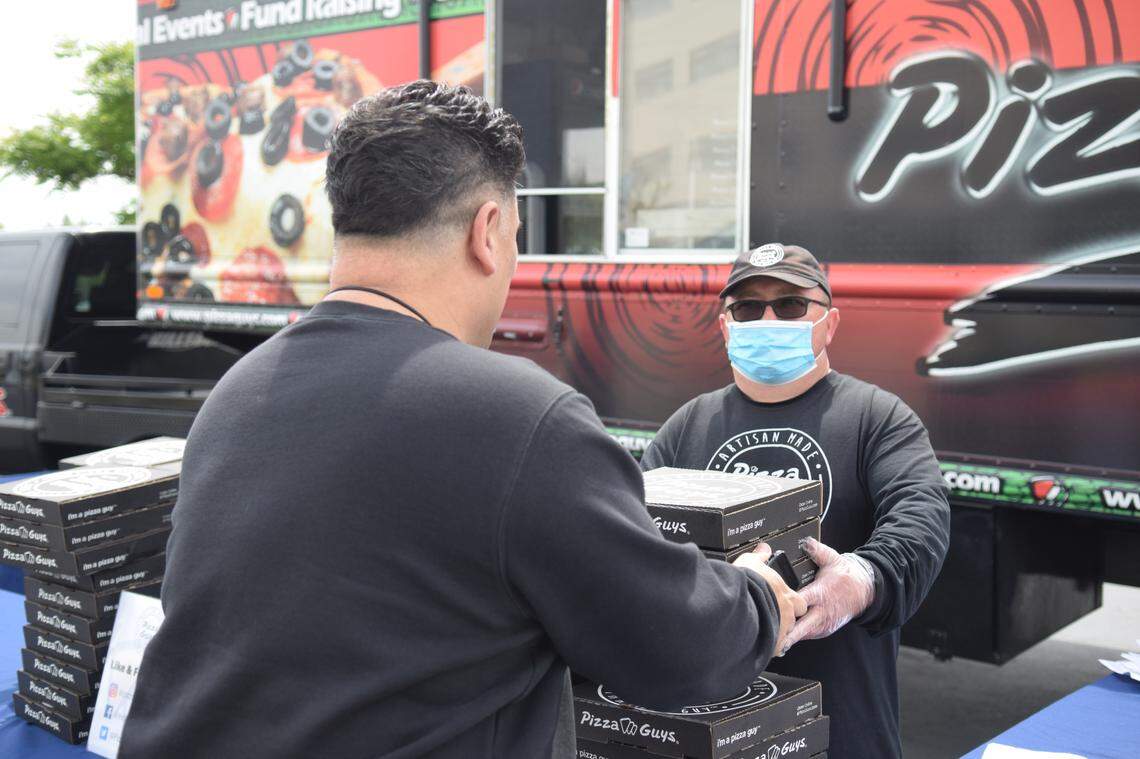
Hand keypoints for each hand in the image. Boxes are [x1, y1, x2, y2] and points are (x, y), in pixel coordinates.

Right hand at [733, 542, 806, 653]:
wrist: (737, 602)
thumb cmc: (747, 583)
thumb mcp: (752, 562)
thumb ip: (760, 556)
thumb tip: (763, 549)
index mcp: (787, 596)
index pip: (800, 602)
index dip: (791, 602)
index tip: (781, 600)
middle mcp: (788, 614)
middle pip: (793, 620)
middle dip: (784, 618)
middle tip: (770, 614)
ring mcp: (780, 630)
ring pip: (783, 634)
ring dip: (774, 631)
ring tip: (760, 627)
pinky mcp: (770, 644)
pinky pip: (772, 647)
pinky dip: (765, 645)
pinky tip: (755, 640)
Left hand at [779, 538, 875, 653]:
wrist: (864, 591)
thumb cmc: (846, 575)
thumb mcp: (833, 559)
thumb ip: (817, 550)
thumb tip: (806, 541)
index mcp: (821, 593)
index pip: (802, 602)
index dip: (789, 607)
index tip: (775, 610)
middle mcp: (823, 611)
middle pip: (802, 626)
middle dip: (788, 634)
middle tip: (773, 642)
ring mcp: (825, 623)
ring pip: (804, 634)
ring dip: (790, 636)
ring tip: (772, 641)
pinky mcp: (825, 629)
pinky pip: (809, 635)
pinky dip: (797, 636)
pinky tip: (784, 637)